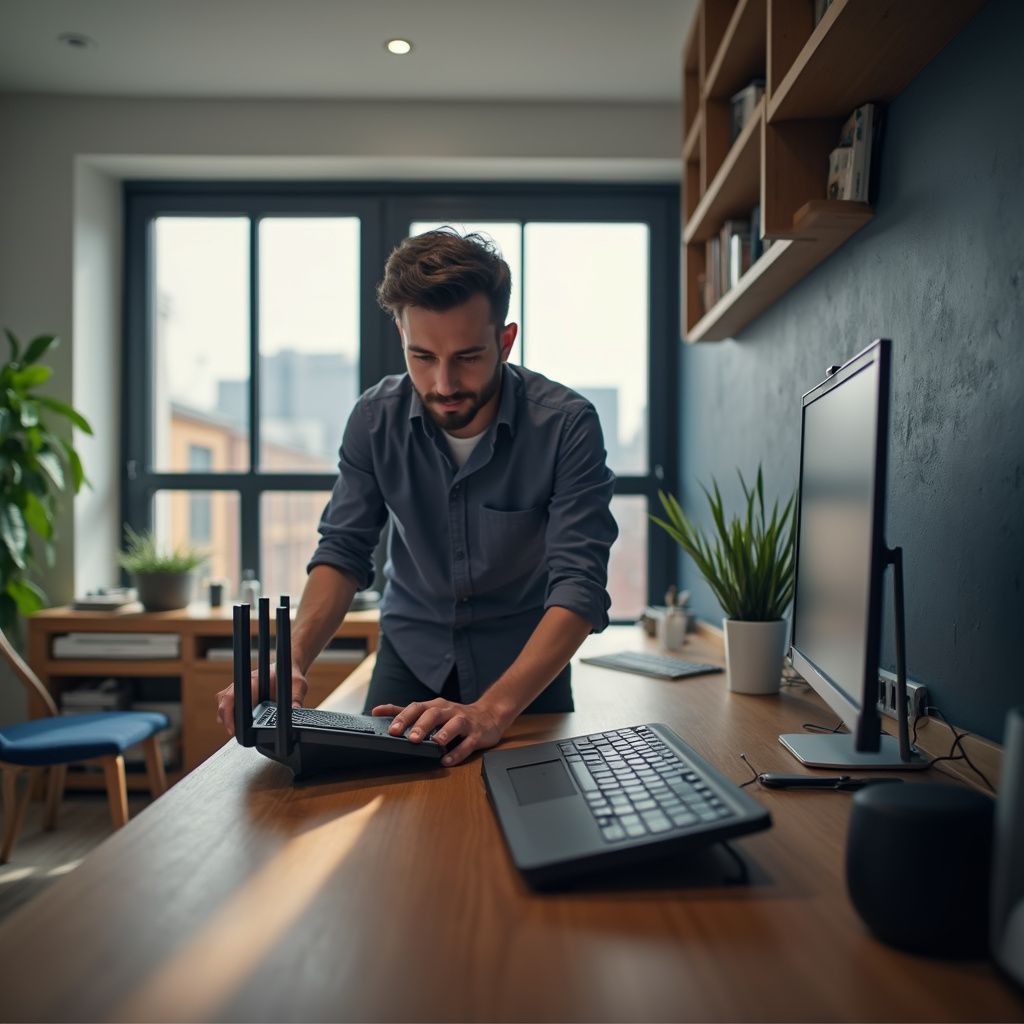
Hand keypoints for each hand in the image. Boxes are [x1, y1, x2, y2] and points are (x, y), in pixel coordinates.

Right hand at [216, 665, 308, 736]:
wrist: (287, 666)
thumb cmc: (291, 674)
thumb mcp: (298, 685)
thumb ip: (296, 697)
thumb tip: (294, 710)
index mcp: (256, 679)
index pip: (238, 696)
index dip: (232, 712)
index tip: (234, 727)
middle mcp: (245, 682)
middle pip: (225, 699)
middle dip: (226, 717)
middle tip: (233, 732)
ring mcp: (241, 686)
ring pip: (223, 700)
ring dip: (224, 715)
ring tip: (232, 729)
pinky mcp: (241, 691)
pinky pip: (227, 701)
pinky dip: (227, 712)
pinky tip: (232, 723)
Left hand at [371, 698, 509, 766]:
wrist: (489, 715)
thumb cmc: (455, 715)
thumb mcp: (432, 710)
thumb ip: (406, 712)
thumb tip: (378, 710)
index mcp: (436, 706)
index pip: (417, 707)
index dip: (403, 716)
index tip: (390, 728)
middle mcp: (449, 711)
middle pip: (434, 714)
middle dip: (421, 725)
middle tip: (410, 737)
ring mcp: (464, 721)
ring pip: (454, 724)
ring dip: (443, 734)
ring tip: (434, 744)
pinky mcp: (477, 734)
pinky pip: (468, 743)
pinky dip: (457, 752)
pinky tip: (447, 760)